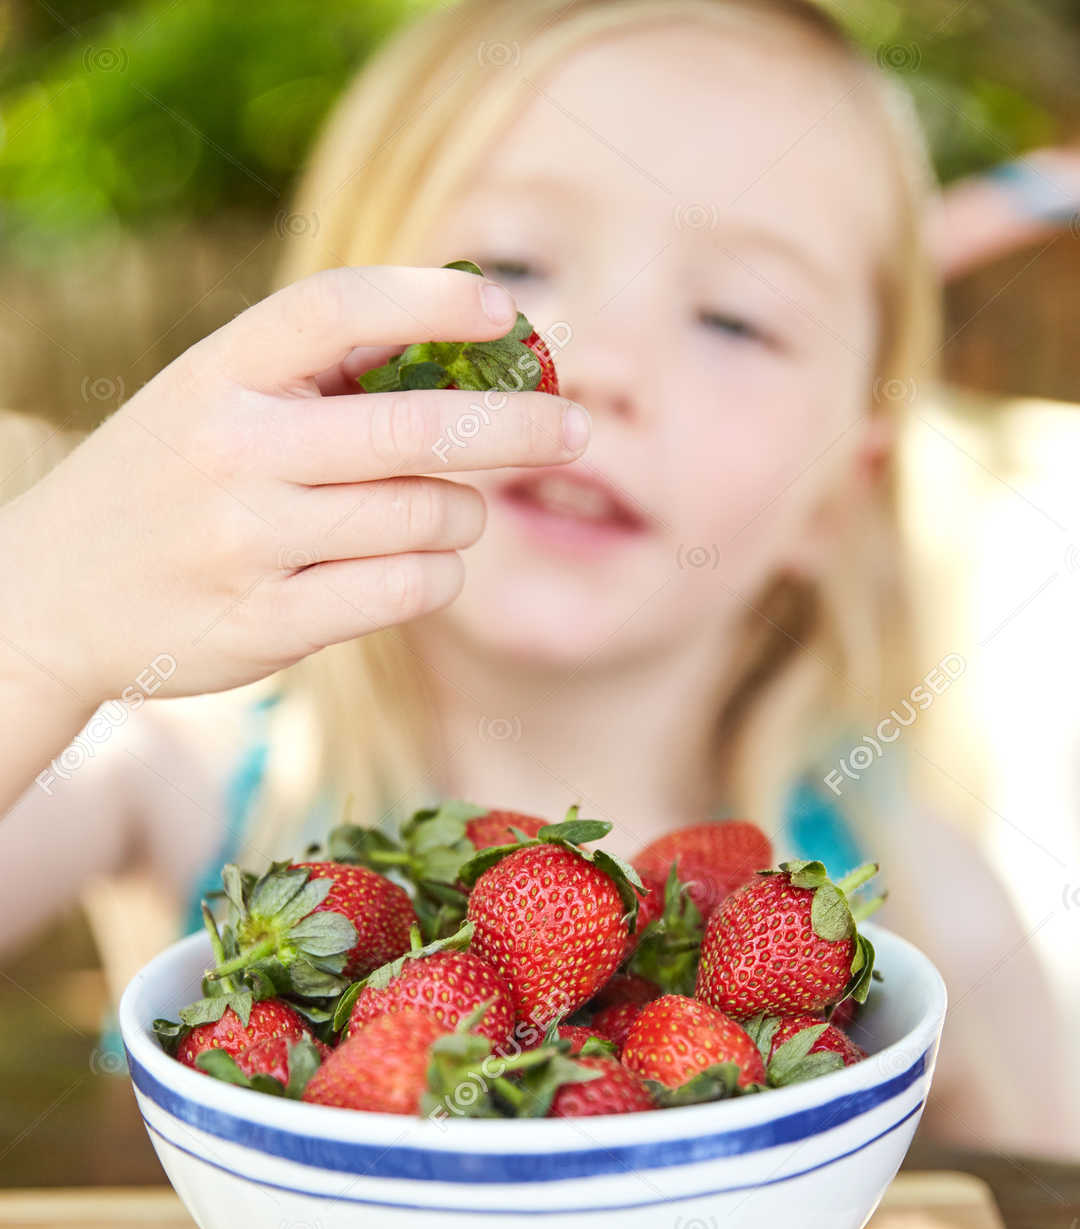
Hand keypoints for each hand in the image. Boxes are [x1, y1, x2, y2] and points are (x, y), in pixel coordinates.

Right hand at [0, 264, 590, 716]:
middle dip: (520, 428)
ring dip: (462, 516)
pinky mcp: (269, 626)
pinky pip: (408, 591)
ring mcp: (249, 544)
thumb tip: (469, 346)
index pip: (339, 308)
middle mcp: (232, 450)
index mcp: (218, 371)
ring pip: (427, 518)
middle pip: (418, 428)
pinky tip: (418, 567)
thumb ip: (315, 374)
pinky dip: (437, 577)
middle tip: (577, 429)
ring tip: (442, 513)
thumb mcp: (209, 398)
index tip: (506, 310)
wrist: (51, 597)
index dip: (433, 300)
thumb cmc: (165, 483)